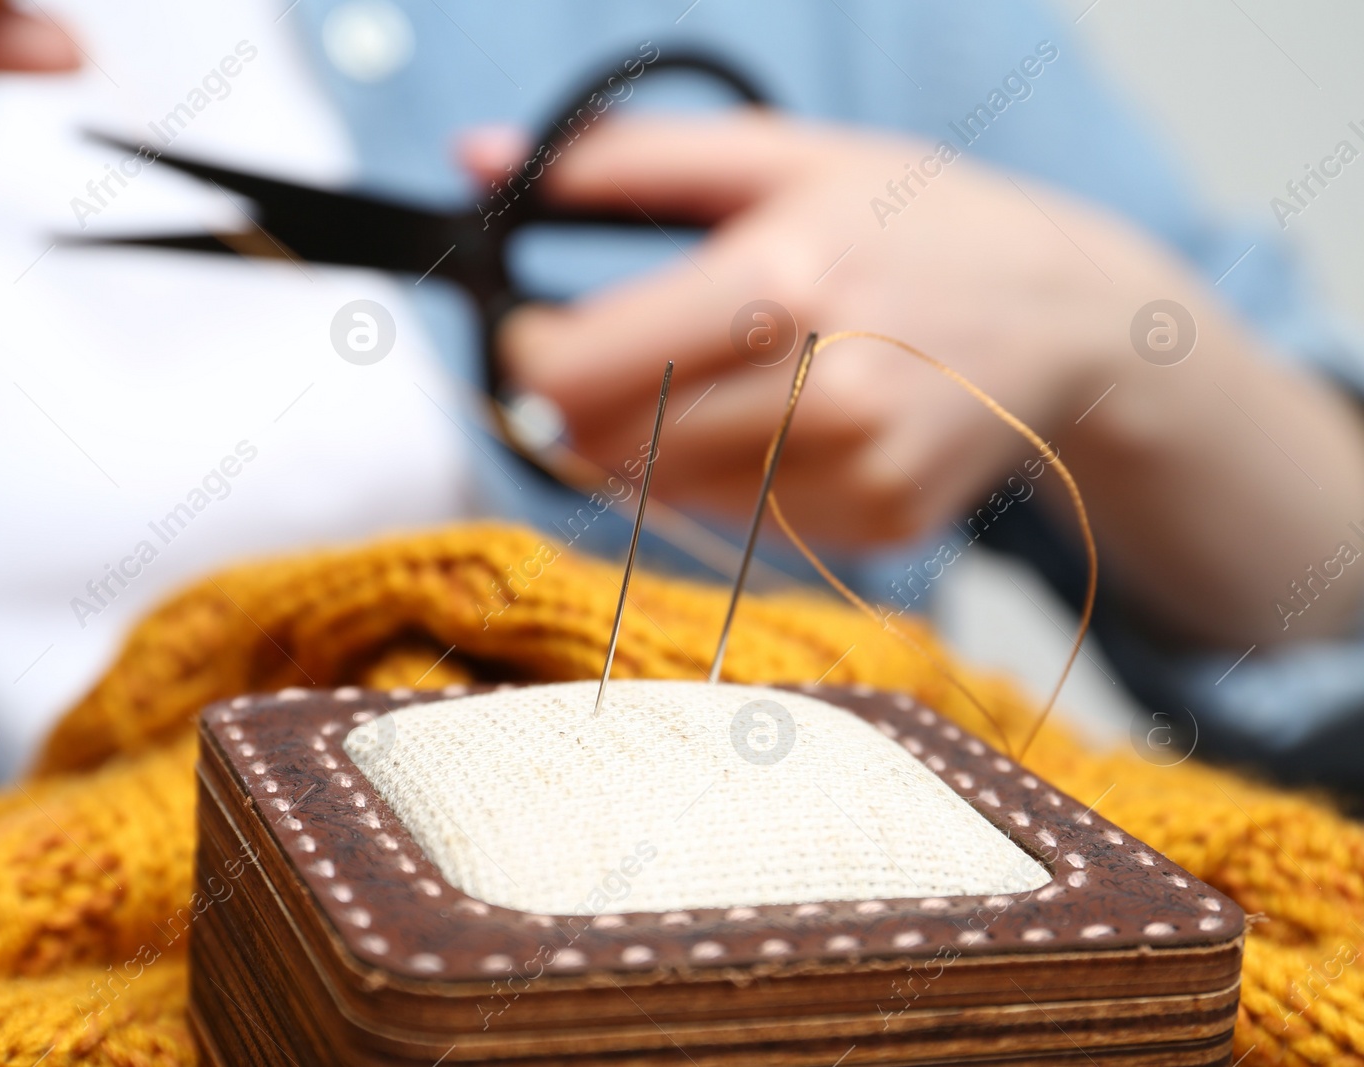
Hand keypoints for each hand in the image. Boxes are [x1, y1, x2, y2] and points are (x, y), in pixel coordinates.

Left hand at [470, 113, 1363, 645]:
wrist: (1071, 319)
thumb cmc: (916, 223)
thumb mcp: (782, 156)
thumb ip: (621, 157)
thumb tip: (477, 161)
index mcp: (785, 279)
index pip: (577, 371)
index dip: (526, 357)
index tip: (531, 331)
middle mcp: (822, 392)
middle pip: (606, 448)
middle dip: (577, 410)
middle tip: (609, 363)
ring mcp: (856, 474)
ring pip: (660, 497)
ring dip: (645, 450)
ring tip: (714, 384)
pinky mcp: (878, 528)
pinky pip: (736, 528)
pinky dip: (721, 485)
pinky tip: (776, 427)